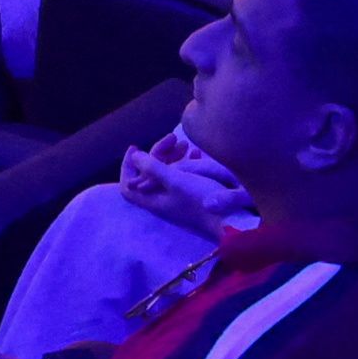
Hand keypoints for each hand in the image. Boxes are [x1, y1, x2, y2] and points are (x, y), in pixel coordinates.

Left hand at [117, 136, 253, 240]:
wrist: (230, 220)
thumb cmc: (200, 200)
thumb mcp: (176, 180)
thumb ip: (154, 169)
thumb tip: (135, 157)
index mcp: (153, 200)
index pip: (128, 187)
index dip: (127, 167)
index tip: (136, 148)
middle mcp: (163, 201)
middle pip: (150, 176)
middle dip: (158, 154)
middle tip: (174, 138)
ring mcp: (178, 200)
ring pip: (168, 175)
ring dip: (173, 157)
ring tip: (186, 144)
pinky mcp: (192, 198)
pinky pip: (183, 177)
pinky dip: (186, 163)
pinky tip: (197, 153)